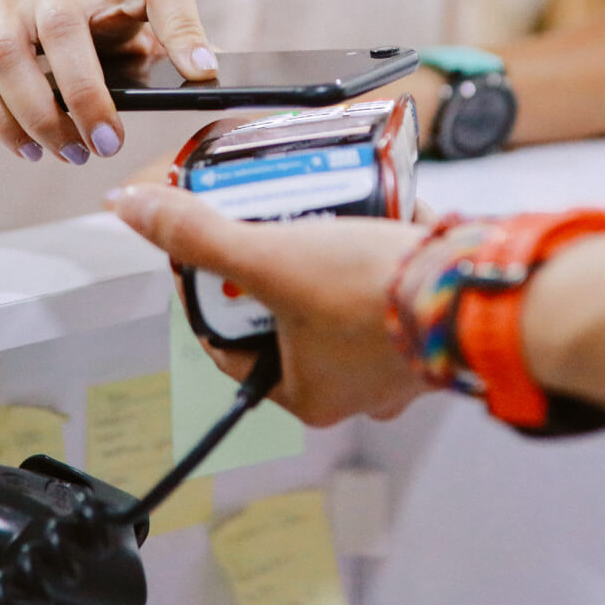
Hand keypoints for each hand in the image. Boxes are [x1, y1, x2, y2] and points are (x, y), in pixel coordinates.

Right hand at [0, 0, 216, 164]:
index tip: (203, 72)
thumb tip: (214, 80)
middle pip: (64, 29)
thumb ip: (161, 56)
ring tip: (72, 154)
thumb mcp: (119, 40)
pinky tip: (32, 150)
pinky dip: (5, 124)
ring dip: (41, 116)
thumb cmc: (69, 43)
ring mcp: (6, 12)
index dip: (182, 25)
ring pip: (11, 57)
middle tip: (109, 144)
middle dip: (87, 94)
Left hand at [106, 185, 431, 426]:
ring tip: (320, 219)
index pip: (230, 345)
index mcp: (307, 394)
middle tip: (273, 227)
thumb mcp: (271, 257)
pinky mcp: (428, 325)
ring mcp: (397, 361)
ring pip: (338, 303)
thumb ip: (200, 236)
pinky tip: (373, 223)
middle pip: (287, 320)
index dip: (212, 294)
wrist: (473, 291)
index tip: (213, 253)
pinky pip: (386, 290)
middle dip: (278, 272)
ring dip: (327, 262)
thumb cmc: (372, 295)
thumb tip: (131, 209)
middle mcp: (354, 389)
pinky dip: (375, 258)